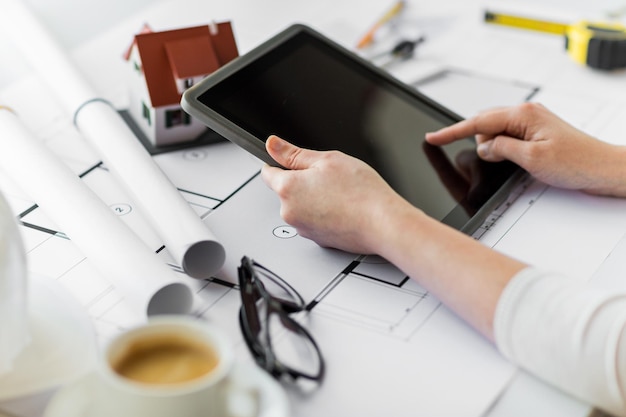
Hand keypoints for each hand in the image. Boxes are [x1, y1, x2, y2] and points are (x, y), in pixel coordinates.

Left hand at [261, 135, 412, 253]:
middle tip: (329, 177)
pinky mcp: (317, 240)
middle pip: (286, 191)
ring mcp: (303, 229)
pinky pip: (314, 222)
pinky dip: (324, 215)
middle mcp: (289, 212)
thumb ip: (294, 153)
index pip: (267, 173)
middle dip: (303, 182)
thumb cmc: (361, 192)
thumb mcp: (327, 159)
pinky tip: (343, 209)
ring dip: (314, 200)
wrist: (382, 223)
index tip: (291, 161)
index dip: (279, 163)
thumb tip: (273, 145)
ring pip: (301, 207)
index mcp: (287, 188)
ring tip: (340, 195)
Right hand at [425, 103, 625, 195]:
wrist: (602, 168)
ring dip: (495, 150)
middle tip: (496, 162)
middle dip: (481, 145)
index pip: (477, 122)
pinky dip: (504, 150)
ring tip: (517, 163)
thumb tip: (484, 147)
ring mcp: (531, 123)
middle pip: (485, 126)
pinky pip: (508, 138)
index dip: (451, 132)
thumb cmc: (577, 162)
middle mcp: (526, 114)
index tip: (432, 137)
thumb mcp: (531, 159)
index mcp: (523, 115)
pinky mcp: (535, 133)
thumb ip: (501, 150)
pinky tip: (515, 160)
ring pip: (495, 134)